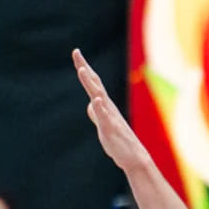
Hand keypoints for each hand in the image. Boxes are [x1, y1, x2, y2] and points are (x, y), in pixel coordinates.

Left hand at [74, 49, 158, 177]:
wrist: (132, 156)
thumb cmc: (118, 140)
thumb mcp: (103, 124)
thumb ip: (97, 113)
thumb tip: (91, 104)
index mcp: (104, 104)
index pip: (93, 82)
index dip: (84, 68)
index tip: (76, 52)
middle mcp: (107, 106)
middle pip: (95, 83)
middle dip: (84, 68)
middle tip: (76, 52)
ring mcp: (109, 116)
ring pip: (99, 96)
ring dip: (90, 84)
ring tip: (81, 70)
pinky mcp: (111, 129)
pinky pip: (105, 117)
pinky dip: (100, 108)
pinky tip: (96, 100)